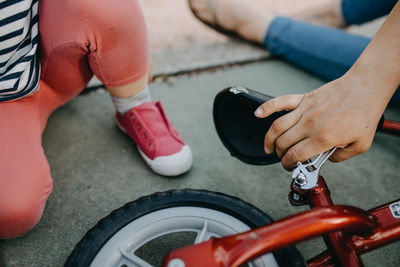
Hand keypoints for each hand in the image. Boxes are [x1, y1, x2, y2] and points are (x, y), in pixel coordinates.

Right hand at [254, 75, 385, 169]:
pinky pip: (280, 102)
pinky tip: (257, 114)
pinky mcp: (304, 99)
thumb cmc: (364, 114)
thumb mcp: (360, 145)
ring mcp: (304, 110)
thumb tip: (327, 160)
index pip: (296, 155)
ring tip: (268, 147)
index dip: (289, 164)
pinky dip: (266, 108)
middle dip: (280, 155)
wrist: (365, 88)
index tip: (290, 167)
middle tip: (283, 158)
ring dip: (269, 139)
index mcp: (323, 138)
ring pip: (277, 127)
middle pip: (283, 143)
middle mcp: (310, 124)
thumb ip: (341, 157)